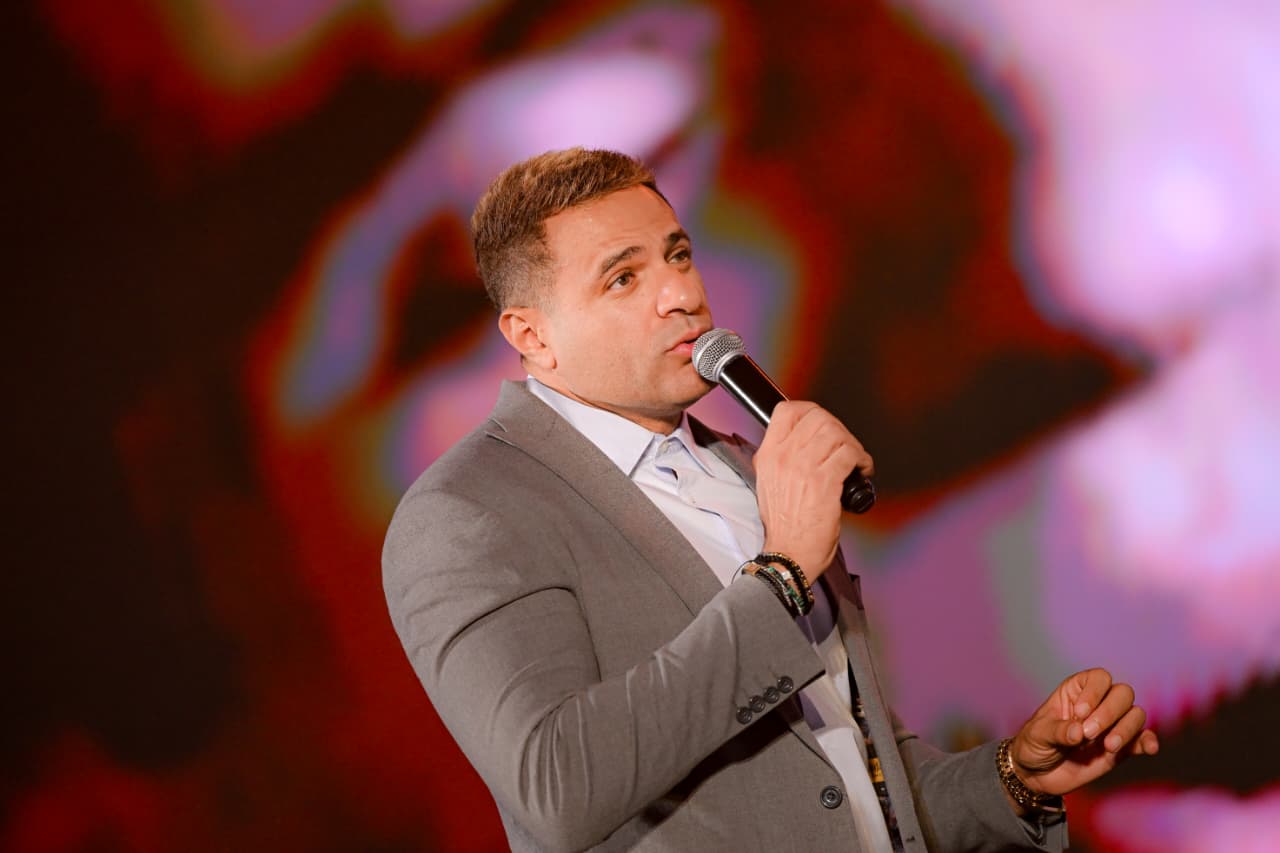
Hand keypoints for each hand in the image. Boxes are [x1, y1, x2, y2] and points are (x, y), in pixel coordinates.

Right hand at [753, 401, 873, 578]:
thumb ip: (782, 458)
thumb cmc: (784, 525)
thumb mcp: (769, 483)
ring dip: (853, 444)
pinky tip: (862, 471)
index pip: (787, 411)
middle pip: (818, 417)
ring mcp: (803, 468)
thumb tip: (806, 442)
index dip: (811, 411)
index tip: (823, 422)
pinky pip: (849, 453)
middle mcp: (783, 457)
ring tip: (856, 459)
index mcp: (768, 455)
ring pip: (836, 433)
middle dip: (839, 428)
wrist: (788, 553)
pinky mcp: (825, 482)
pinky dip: (862, 459)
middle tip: (845, 444)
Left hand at [1008, 668, 1158, 801]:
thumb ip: (1058, 732)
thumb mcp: (1038, 735)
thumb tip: (1079, 732)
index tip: (1079, 713)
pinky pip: (1142, 740)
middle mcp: (1098, 705)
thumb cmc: (1034, 745)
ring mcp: (1112, 727)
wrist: (1037, 776)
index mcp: (1076, 692)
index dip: (1094, 692)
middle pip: (1123, 693)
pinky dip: (1148, 742)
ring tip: (1108, 747)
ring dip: (1126, 729)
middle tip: (1088, 734)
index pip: (1099, 678)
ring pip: (1136, 714)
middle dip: (1109, 712)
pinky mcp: (1121, 750)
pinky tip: (1148, 748)